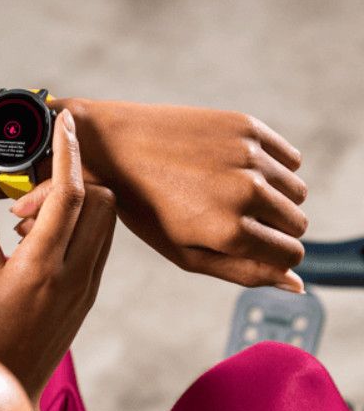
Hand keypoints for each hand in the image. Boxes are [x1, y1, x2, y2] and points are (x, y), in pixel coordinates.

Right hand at [0, 109, 115, 402]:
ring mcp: (88, 286)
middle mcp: (76, 275)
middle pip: (100, 199)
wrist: (3, 384)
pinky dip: (76, 225)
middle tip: (23, 199)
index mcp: (43, 267)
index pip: (71, 192)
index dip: (69, 149)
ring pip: (104, 219)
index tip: (64, 118)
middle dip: (69, 180)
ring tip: (24, 223)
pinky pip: (97, 242)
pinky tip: (36, 240)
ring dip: (73, 202)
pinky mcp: (89, 294)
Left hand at [25, 99, 306, 291]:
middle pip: (297, 223)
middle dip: (272, 227)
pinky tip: (233, 168)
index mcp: (229, 230)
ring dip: (273, 196)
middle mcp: (246, 191)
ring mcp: (248, 154)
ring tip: (227, 193)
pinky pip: (289, 158)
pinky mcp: (245, 125)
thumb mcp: (184, 252)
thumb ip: (243, 272)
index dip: (271, 255)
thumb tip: (299, 284)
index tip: (245, 245)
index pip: (291, 254)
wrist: (111, 144)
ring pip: (297, 190)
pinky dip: (270, 167)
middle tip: (227, 217)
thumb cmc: (143, 206)